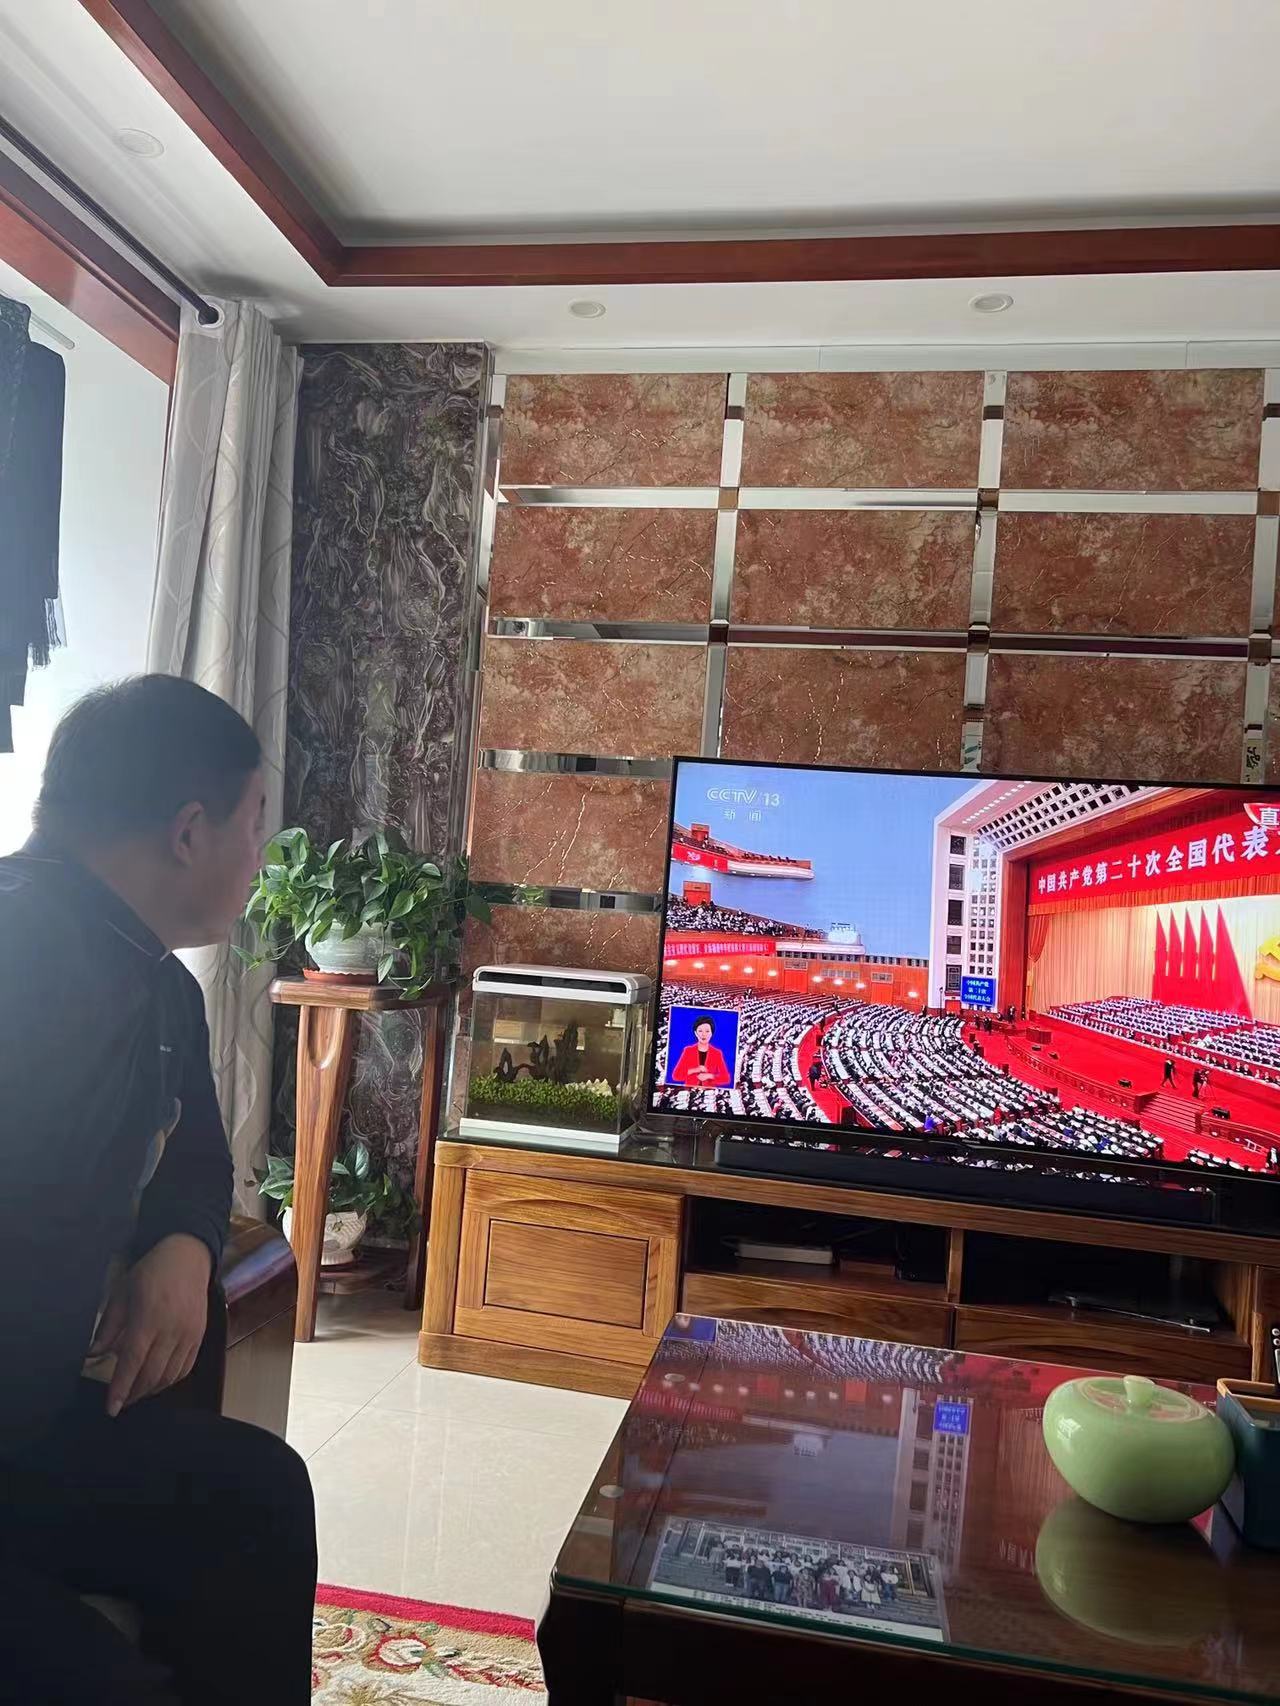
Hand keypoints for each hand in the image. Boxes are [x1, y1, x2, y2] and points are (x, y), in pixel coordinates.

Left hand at [92, 1234, 211, 1416]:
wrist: (188, 1256)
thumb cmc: (150, 1272)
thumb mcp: (122, 1293)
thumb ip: (108, 1327)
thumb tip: (93, 1354)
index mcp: (148, 1318)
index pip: (132, 1362)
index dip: (120, 1388)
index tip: (111, 1409)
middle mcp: (171, 1329)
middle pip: (152, 1374)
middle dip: (134, 1394)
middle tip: (121, 1402)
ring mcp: (189, 1334)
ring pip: (170, 1375)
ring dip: (152, 1389)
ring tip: (137, 1392)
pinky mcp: (200, 1335)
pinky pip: (186, 1367)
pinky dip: (171, 1380)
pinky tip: (158, 1381)